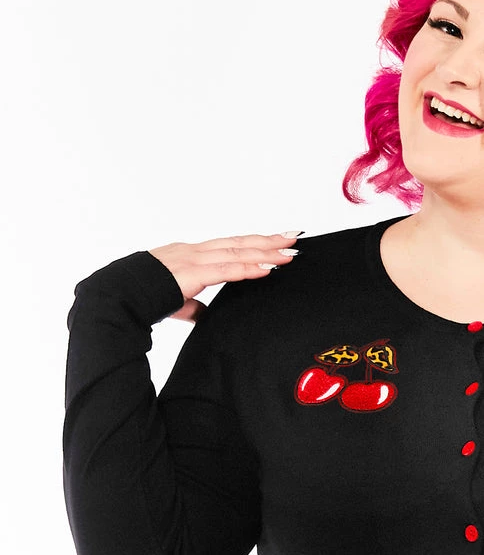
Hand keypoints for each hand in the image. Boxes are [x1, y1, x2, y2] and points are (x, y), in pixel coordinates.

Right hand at [147, 231, 299, 322]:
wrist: (118, 297)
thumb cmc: (141, 298)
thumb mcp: (175, 301)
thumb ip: (194, 307)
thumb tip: (205, 316)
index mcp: (189, 255)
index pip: (229, 245)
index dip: (253, 243)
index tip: (276, 241)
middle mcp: (193, 251)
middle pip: (239, 242)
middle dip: (268, 241)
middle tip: (294, 237)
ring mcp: (193, 259)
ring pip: (237, 252)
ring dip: (266, 253)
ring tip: (290, 252)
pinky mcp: (192, 273)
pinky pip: (227, 270)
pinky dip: (250, 269)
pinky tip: (269, 269)